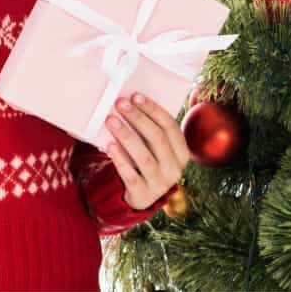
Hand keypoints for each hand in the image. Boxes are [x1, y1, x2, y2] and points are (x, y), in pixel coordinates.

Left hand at [105, 93, 190, 209]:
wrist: (139, 194)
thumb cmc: (145, 159)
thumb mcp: (153, 147)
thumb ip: (148, 130)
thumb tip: (130, 101)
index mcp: (181, 153)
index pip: (170, 126)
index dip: (153, 110)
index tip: (135, 96)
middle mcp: (175, 169)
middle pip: (157, 138)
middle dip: (138, 118)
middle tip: (120, 103)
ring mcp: (160, 184)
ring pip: (144, 156)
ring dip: (126, 135)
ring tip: (110, 120)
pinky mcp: (143, 195)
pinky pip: (131, 176)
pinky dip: (120, 159)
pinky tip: (109, 145)